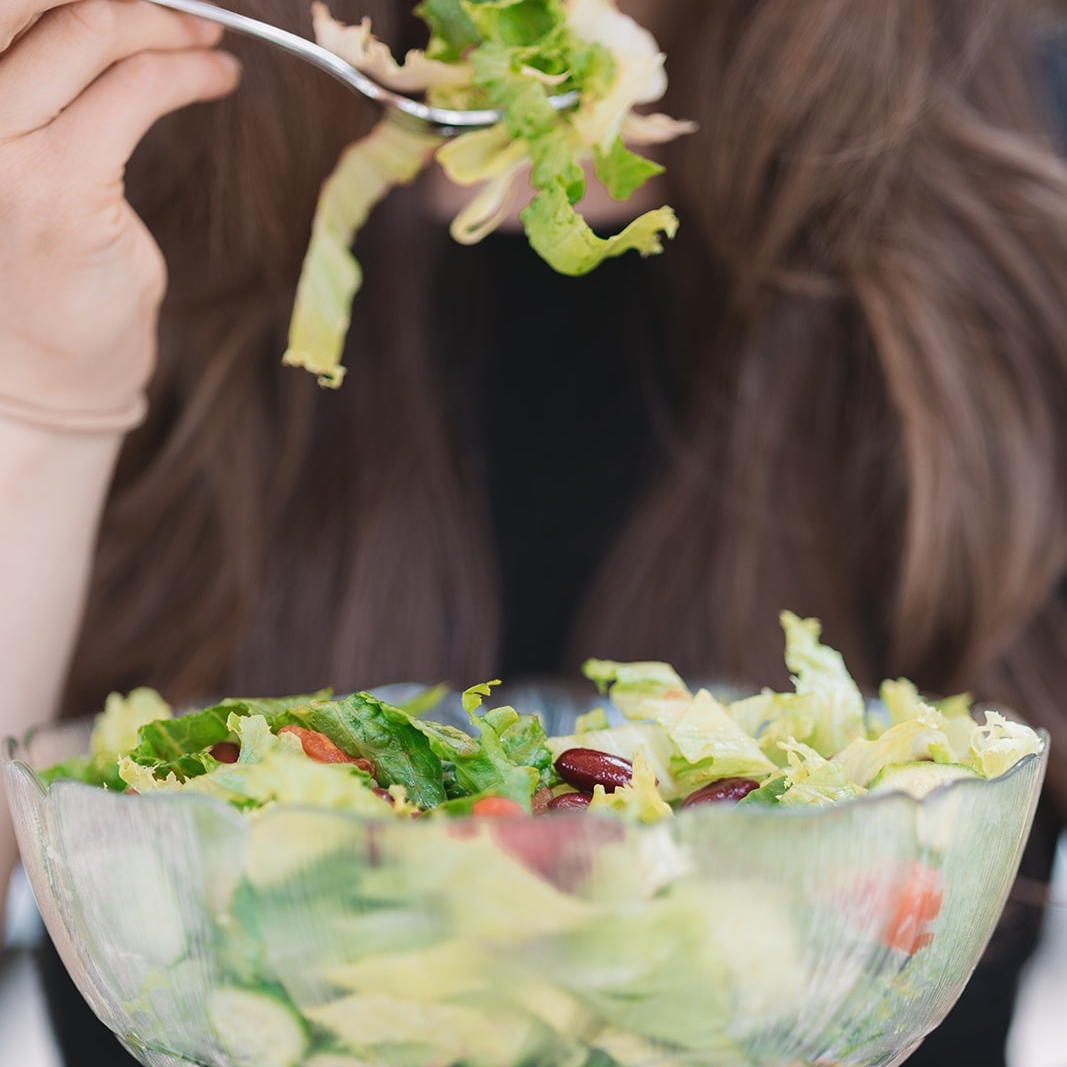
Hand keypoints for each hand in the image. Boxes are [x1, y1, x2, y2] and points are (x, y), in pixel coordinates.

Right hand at [0, 0, 240, 431]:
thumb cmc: (45, 269)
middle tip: (190, 14)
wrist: (45, 369)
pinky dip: (188, 74)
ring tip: (213, 45)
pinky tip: (219, 80)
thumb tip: (108, 14)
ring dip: (167, 27)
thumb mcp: (28, 160)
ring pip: (86, 28)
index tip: (148, 0)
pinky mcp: (55, 186)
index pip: (4, 4)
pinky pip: (133, 91)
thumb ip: (48, 88)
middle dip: (131, 0)